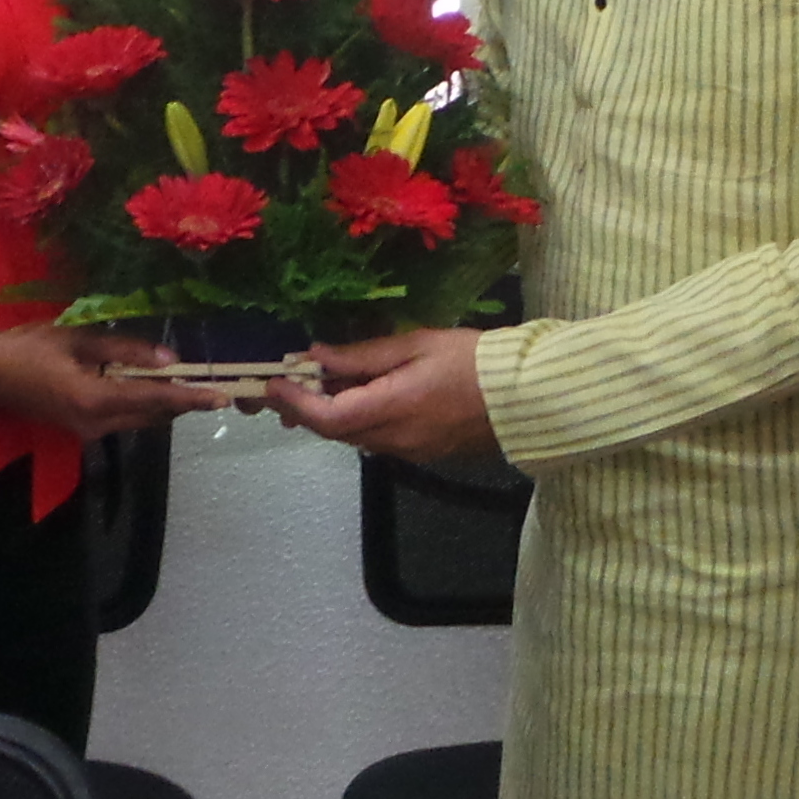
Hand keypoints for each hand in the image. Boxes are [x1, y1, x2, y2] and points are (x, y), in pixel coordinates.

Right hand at [0, 324, 226, 439]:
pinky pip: (124, 418)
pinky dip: (144, 402)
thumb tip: (169, 358)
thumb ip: (126, 349)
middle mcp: (97, 424)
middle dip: (183, 401)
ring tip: (189, 381)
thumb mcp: (80, 339)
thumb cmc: (30, 348)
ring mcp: (88, 431)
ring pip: (140, 419)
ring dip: (164, 403)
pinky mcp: (82, 428)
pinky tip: (152, 383)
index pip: (155, 399)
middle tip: (211, 383)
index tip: (221, 397)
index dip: (190, 397)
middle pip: (153, 415)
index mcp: (96, 400)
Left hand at [264, 328, 497, 461]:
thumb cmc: (472, 360)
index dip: (296, 402)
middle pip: (335, 432)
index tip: (274, 382)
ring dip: (329, 416)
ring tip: (316, 386)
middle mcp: (396, 439)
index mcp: (393, 409)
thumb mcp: (416, 344)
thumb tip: (318, 356)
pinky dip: (355, 421)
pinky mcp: (423, 453)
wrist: (524, 396)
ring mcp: (410, 451)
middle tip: (285, 385)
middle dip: (305, 410)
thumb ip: (364, 356)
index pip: (328, 417)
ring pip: (354, 438)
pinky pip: (376, 440)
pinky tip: (356, 398)